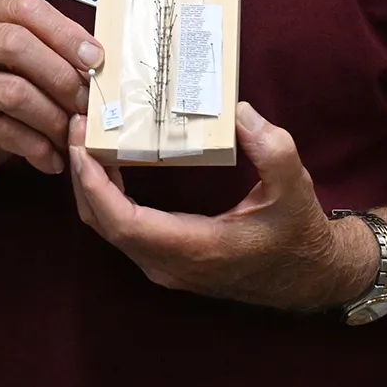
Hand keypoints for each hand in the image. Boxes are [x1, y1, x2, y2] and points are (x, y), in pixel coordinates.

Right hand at [0, 0, 102, 204]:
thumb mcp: (13, 68)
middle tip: (87, 102)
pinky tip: (52, 159)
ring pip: (12, 91)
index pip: (25, 9)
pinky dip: (37, 147)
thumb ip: (45, 54)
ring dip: (53, 116)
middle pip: (16, 44)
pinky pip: (2, 131)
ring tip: (73, 135)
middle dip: (61, 75)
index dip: (64, 31)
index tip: (96, 59)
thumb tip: (98, 60)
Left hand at [68, 103, 376, 310]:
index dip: (94, 186)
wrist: (310, 276)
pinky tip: (107, 160)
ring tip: (85, 136)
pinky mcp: (167, 257)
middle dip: (82, 175)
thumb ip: (270, 148)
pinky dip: (105, 194)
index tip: (80, 147)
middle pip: (104, 223)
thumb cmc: (298, 232)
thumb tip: (238, 111)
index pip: (123, 223)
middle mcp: (170, 263)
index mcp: (194, 249)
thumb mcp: (294, 184)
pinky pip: (122, 227)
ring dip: (90, 183)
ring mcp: (165, 264)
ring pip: (108, 227)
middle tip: (75, 124)